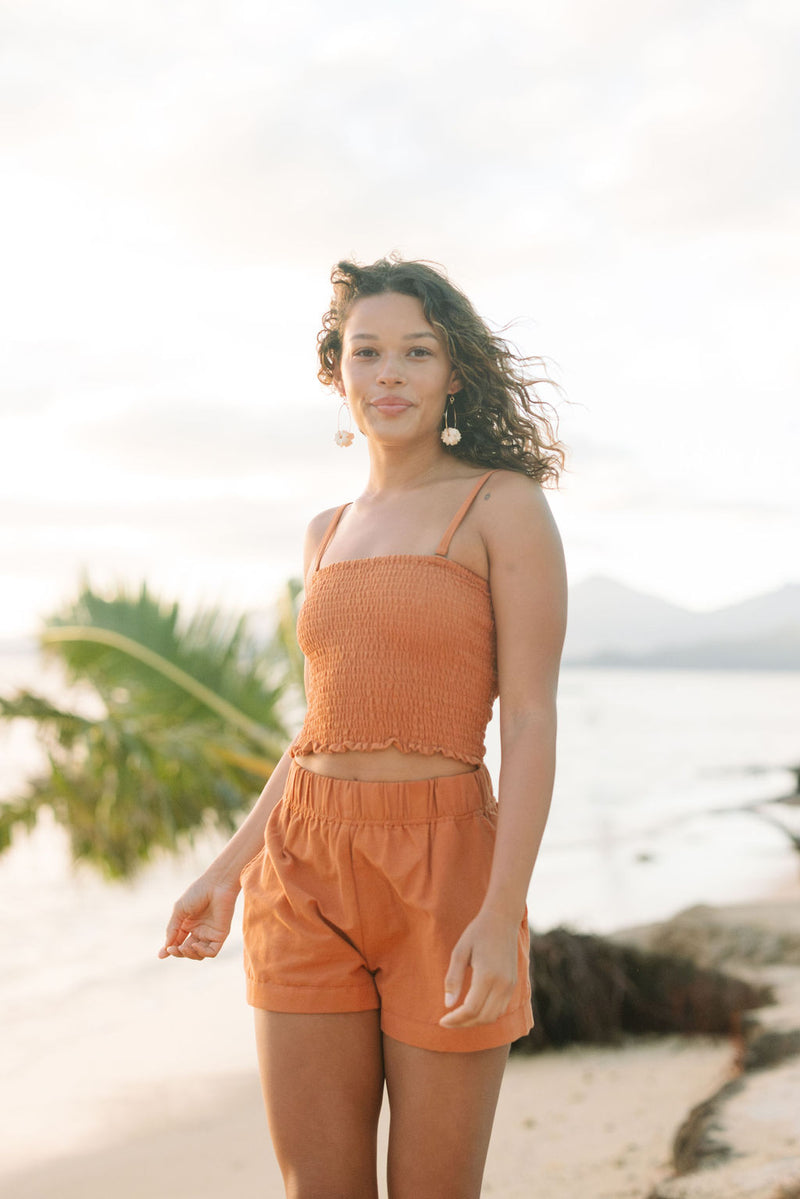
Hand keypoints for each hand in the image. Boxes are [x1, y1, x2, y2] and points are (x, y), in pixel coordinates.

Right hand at [158, 875, 239, 960]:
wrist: (217, 884)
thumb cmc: (198, 893)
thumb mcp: (180, 910)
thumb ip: (173, 929)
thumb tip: (165, 949)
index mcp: (188, 924)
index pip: (178, 942)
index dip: (170, 949)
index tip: (161, 955)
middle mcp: (199, 930)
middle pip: (187, 950)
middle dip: (178, 953)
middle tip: (172, 949)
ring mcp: (210, 933)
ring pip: (198, 954)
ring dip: (189, 955)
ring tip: (183, 947)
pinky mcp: (220, 935)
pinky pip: (211, 952)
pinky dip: (202, 953)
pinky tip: (195, 945)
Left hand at [438, 909, 519, 1028]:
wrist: (502, 919)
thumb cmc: (477, 933)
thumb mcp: (459, 952)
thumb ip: (453, 979)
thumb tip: (448, 1004)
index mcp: (487, 976)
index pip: (471, 1009)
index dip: (455, 1019)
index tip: (441, 1021)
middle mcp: (502, 984)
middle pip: (483, 1017)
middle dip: (464, 1024)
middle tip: (448, 1021)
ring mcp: (510, 985)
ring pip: (493, 1016)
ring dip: (476, 1021)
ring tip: (459, 1017)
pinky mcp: (513, 984)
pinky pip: (500, 1008)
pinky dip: (486, 1014)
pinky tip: (473, 1009)